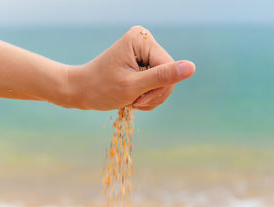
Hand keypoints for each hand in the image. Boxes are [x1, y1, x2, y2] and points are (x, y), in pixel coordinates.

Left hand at [64, 26, 194, 110]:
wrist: (82, 92)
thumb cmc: (101, 88)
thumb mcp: (134, 85)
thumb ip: (163, 76)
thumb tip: (191, 68)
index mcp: (141, 40)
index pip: (169, 67)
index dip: (158, 88)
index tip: (136, 96)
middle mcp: (145, 41)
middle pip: (170, 75)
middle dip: (154, 93)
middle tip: (134, 100)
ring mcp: (146, 52)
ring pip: (167, 82)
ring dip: (152, 97)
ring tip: (133, 100)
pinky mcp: (145, 63)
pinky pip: (160, 84)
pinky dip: (149, 97)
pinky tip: (135, 97)